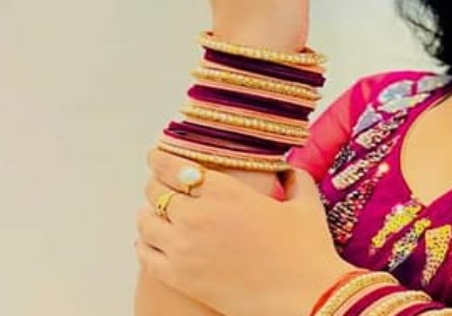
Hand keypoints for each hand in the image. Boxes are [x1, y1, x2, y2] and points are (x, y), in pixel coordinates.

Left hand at [136, 150, 353, 315]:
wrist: (306, 295)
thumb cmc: (307, 250)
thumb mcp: (306, 204)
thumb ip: (294, 179)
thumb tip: (286, 170)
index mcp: (226, 191)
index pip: (176, 166)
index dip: (161, 159)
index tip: (157, 156)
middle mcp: (198, 215)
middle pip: (157, 191)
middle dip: (156, 185)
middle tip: (159, 185)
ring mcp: (185, 248)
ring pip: (146, 222)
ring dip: (149, 214)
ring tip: (154, 214)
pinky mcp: (180, 277)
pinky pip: (146, 255)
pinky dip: (144, 245)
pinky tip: (151, 243)